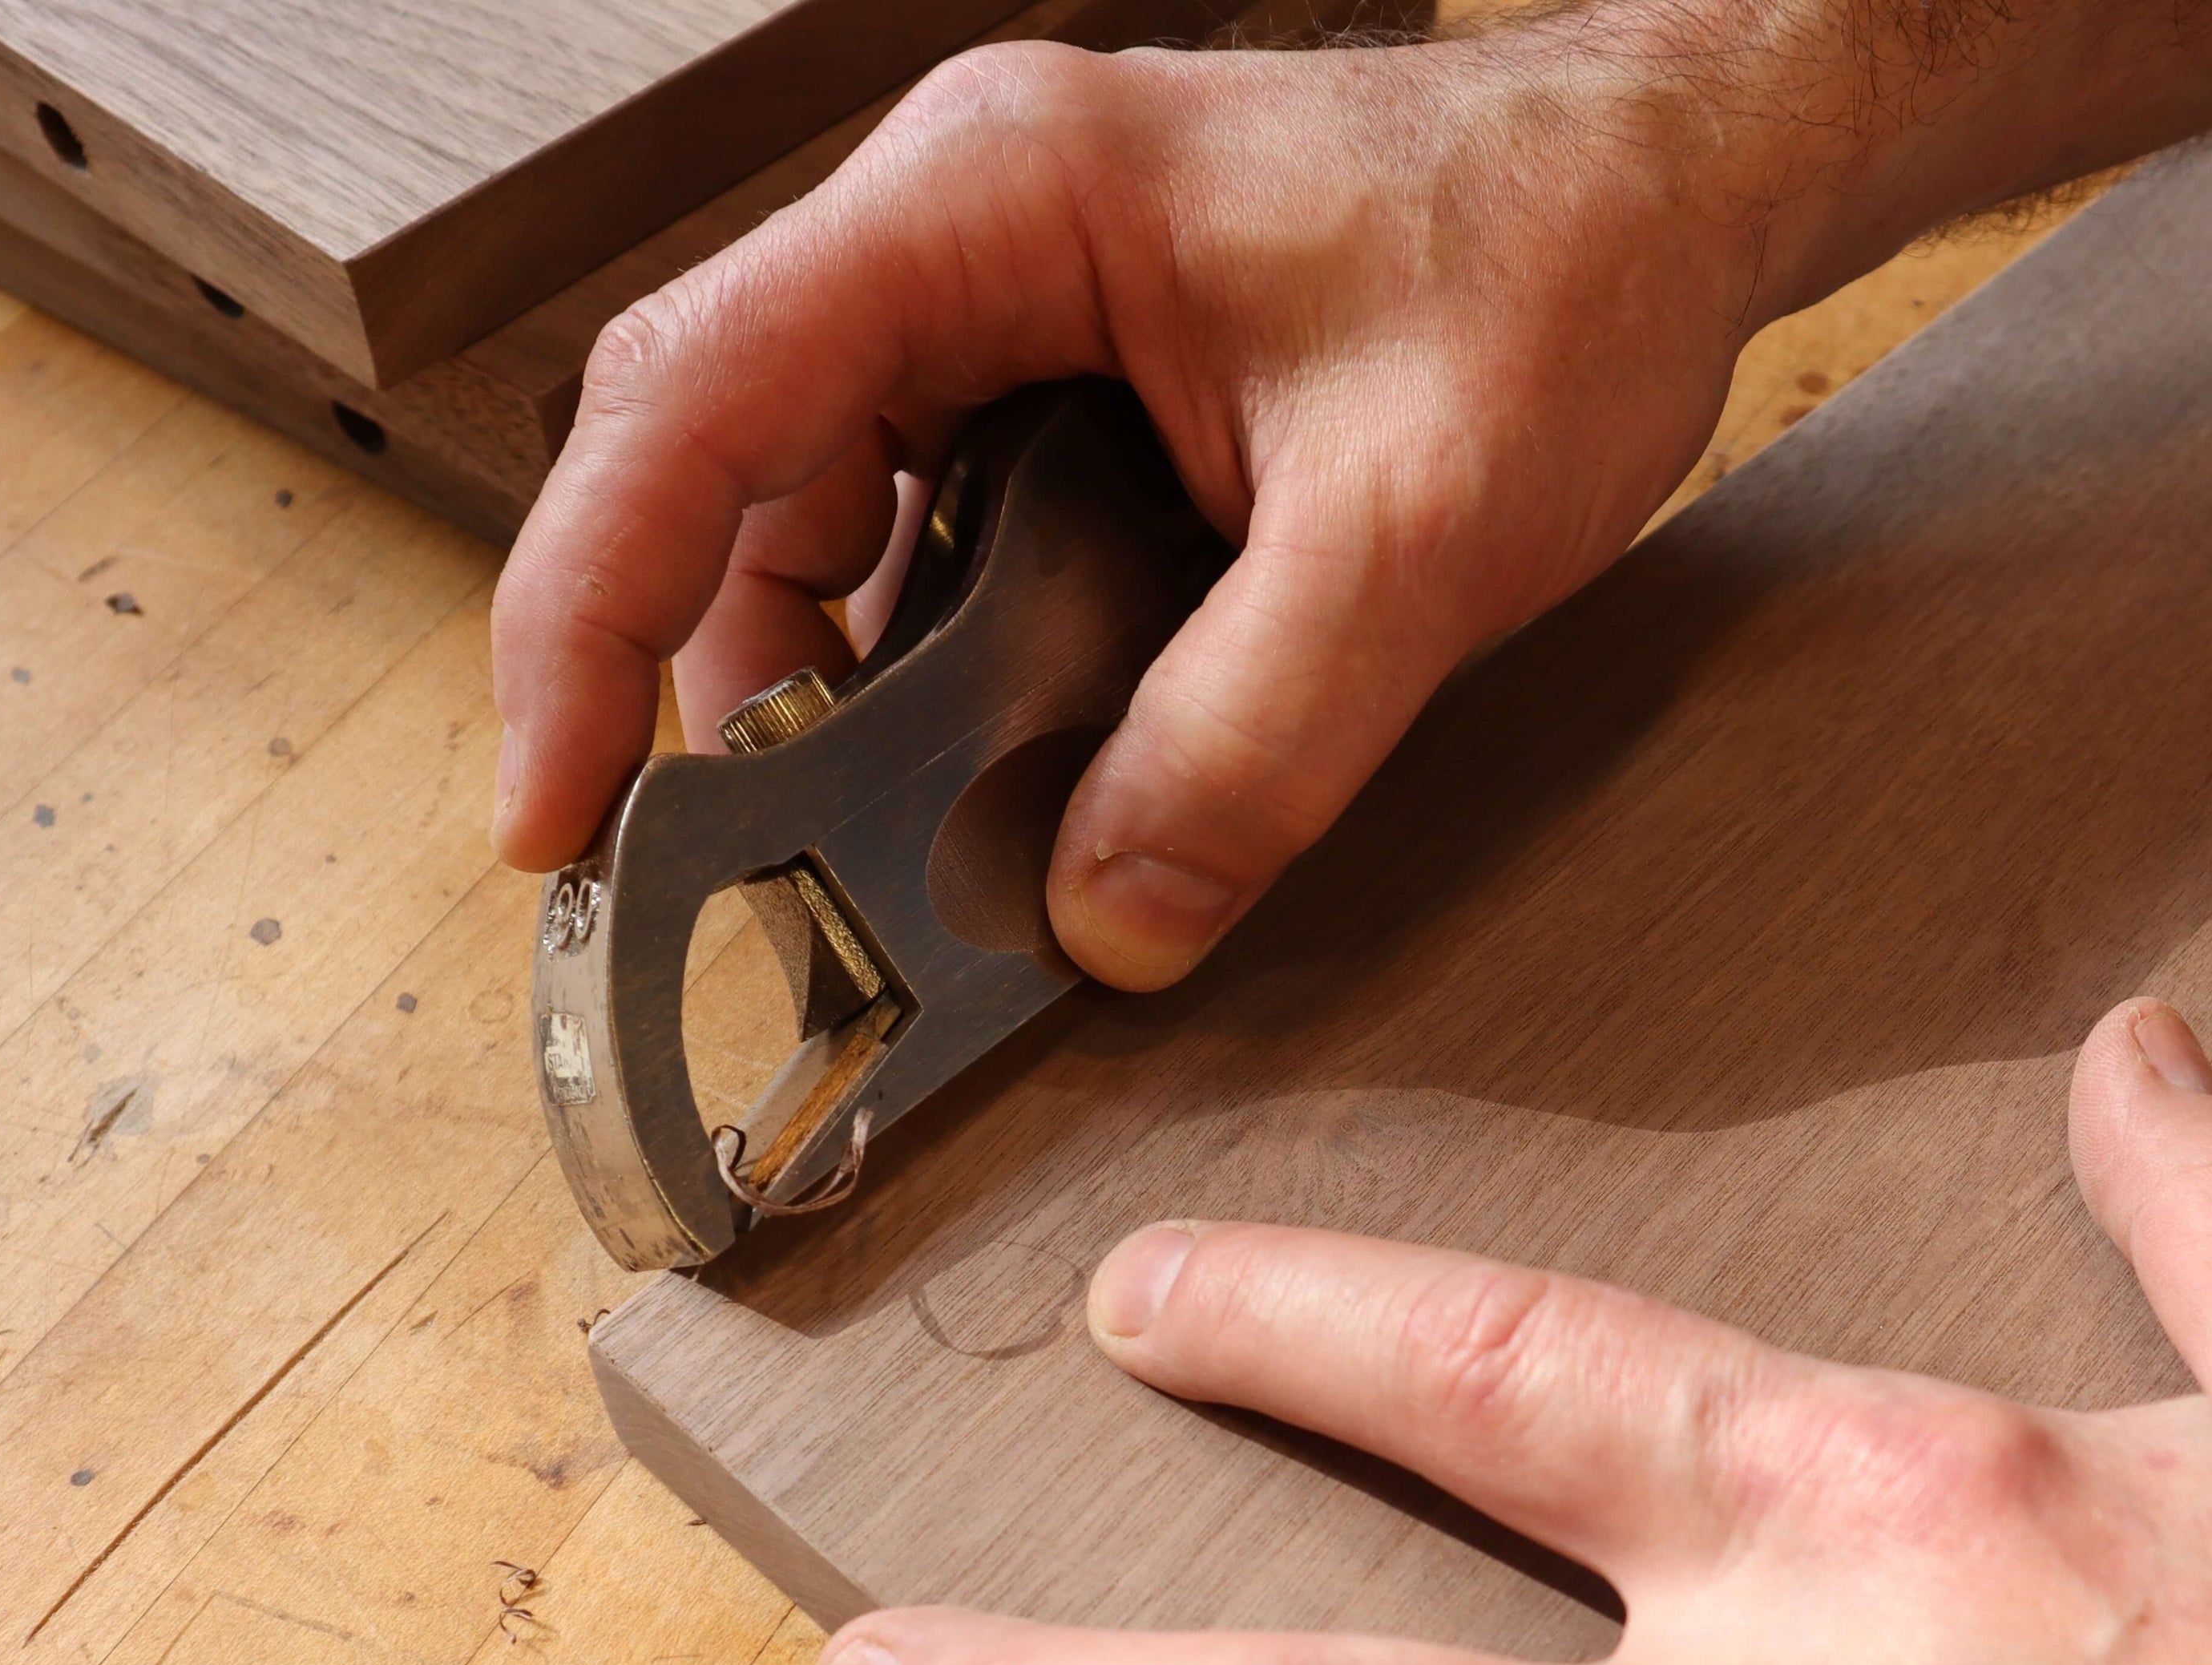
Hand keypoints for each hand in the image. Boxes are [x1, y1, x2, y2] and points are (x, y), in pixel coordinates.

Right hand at [490, 24, 1770, 986]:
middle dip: (690, 685)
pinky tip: (974, 774)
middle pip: (709, 477)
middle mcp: (950, 249)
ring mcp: (990, 324)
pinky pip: (912, 553)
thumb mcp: (1421, 524)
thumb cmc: (1556, 262)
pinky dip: (912, 682)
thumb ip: (1259, 735)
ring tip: (866, 848)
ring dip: (815, 701)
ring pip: (805, 531)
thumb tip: (1106, 921)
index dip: (580, 617)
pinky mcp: (1046, 402)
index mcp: (987, 207)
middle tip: (717, 876)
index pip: (687, 406)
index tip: (550, 806)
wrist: (1660, 195)